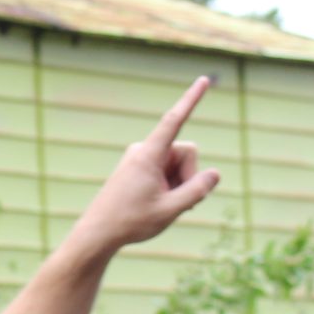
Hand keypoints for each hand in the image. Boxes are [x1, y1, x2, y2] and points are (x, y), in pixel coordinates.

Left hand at [70, 76, 222, 256]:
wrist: (98, 233)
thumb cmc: (131, 222)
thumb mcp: (171, 209)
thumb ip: (197, 191)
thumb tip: (215, 174)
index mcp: (149, 155)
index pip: (174, 120)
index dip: (191, 100)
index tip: (204, 79)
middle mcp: (144, 150)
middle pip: (186, 152)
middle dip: (189, 175)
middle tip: (176, 203)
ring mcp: (141, 158)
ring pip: (178, 164)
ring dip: (179, 184)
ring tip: (161, 205)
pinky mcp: (139, 167)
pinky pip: (167, 171)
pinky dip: (170, 186)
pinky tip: (158, 204)